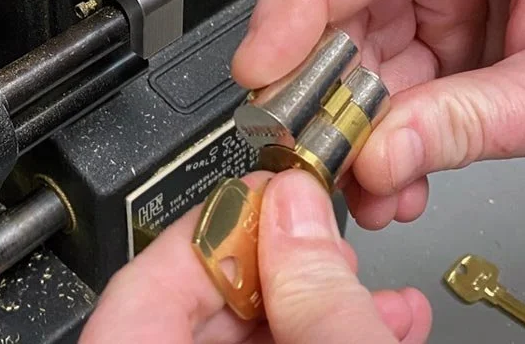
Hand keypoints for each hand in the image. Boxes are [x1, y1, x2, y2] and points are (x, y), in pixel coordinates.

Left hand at [80, 170, 430, 342]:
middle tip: (321, 228)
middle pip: (198, 302)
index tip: (266, 195)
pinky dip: (320, 337)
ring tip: (371, 280)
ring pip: (246, 335)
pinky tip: (380, 321)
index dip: (210, 225)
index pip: (144, 278)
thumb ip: (313, 292)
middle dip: (276, 259)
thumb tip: (295, 207)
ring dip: (315, 300)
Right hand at [232, 0, 524, 228]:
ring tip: (367, 183)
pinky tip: (394, 167)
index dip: (301, 8)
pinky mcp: (448, 4)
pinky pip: (398, 60)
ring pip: (368, 42)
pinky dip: (393, 119)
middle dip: (329, 88)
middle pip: (356, 2)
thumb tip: (379, 157)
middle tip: (312, 152)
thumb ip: (471, 120)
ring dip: (361, 120)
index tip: (260, 67)